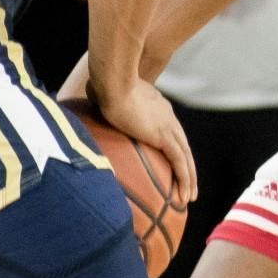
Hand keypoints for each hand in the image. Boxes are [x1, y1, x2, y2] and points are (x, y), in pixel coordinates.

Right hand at [94, 77, 197, 203]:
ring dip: (189, 179)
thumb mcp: (106, 94)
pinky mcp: (163, 135)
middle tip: (188, 185)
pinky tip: (184, 195)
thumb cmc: (103, 83)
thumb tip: (87, 101)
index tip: (172, 162)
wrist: (112, 80)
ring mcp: (167, 125)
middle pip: (182, 145)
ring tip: (189, 196)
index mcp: (156, 106)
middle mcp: (167, 116)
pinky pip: (180, 162)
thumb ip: (103, 101)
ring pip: (185, 157)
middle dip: (187, 167)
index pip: (169, 130)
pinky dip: (184, 179)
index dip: (172, 147)